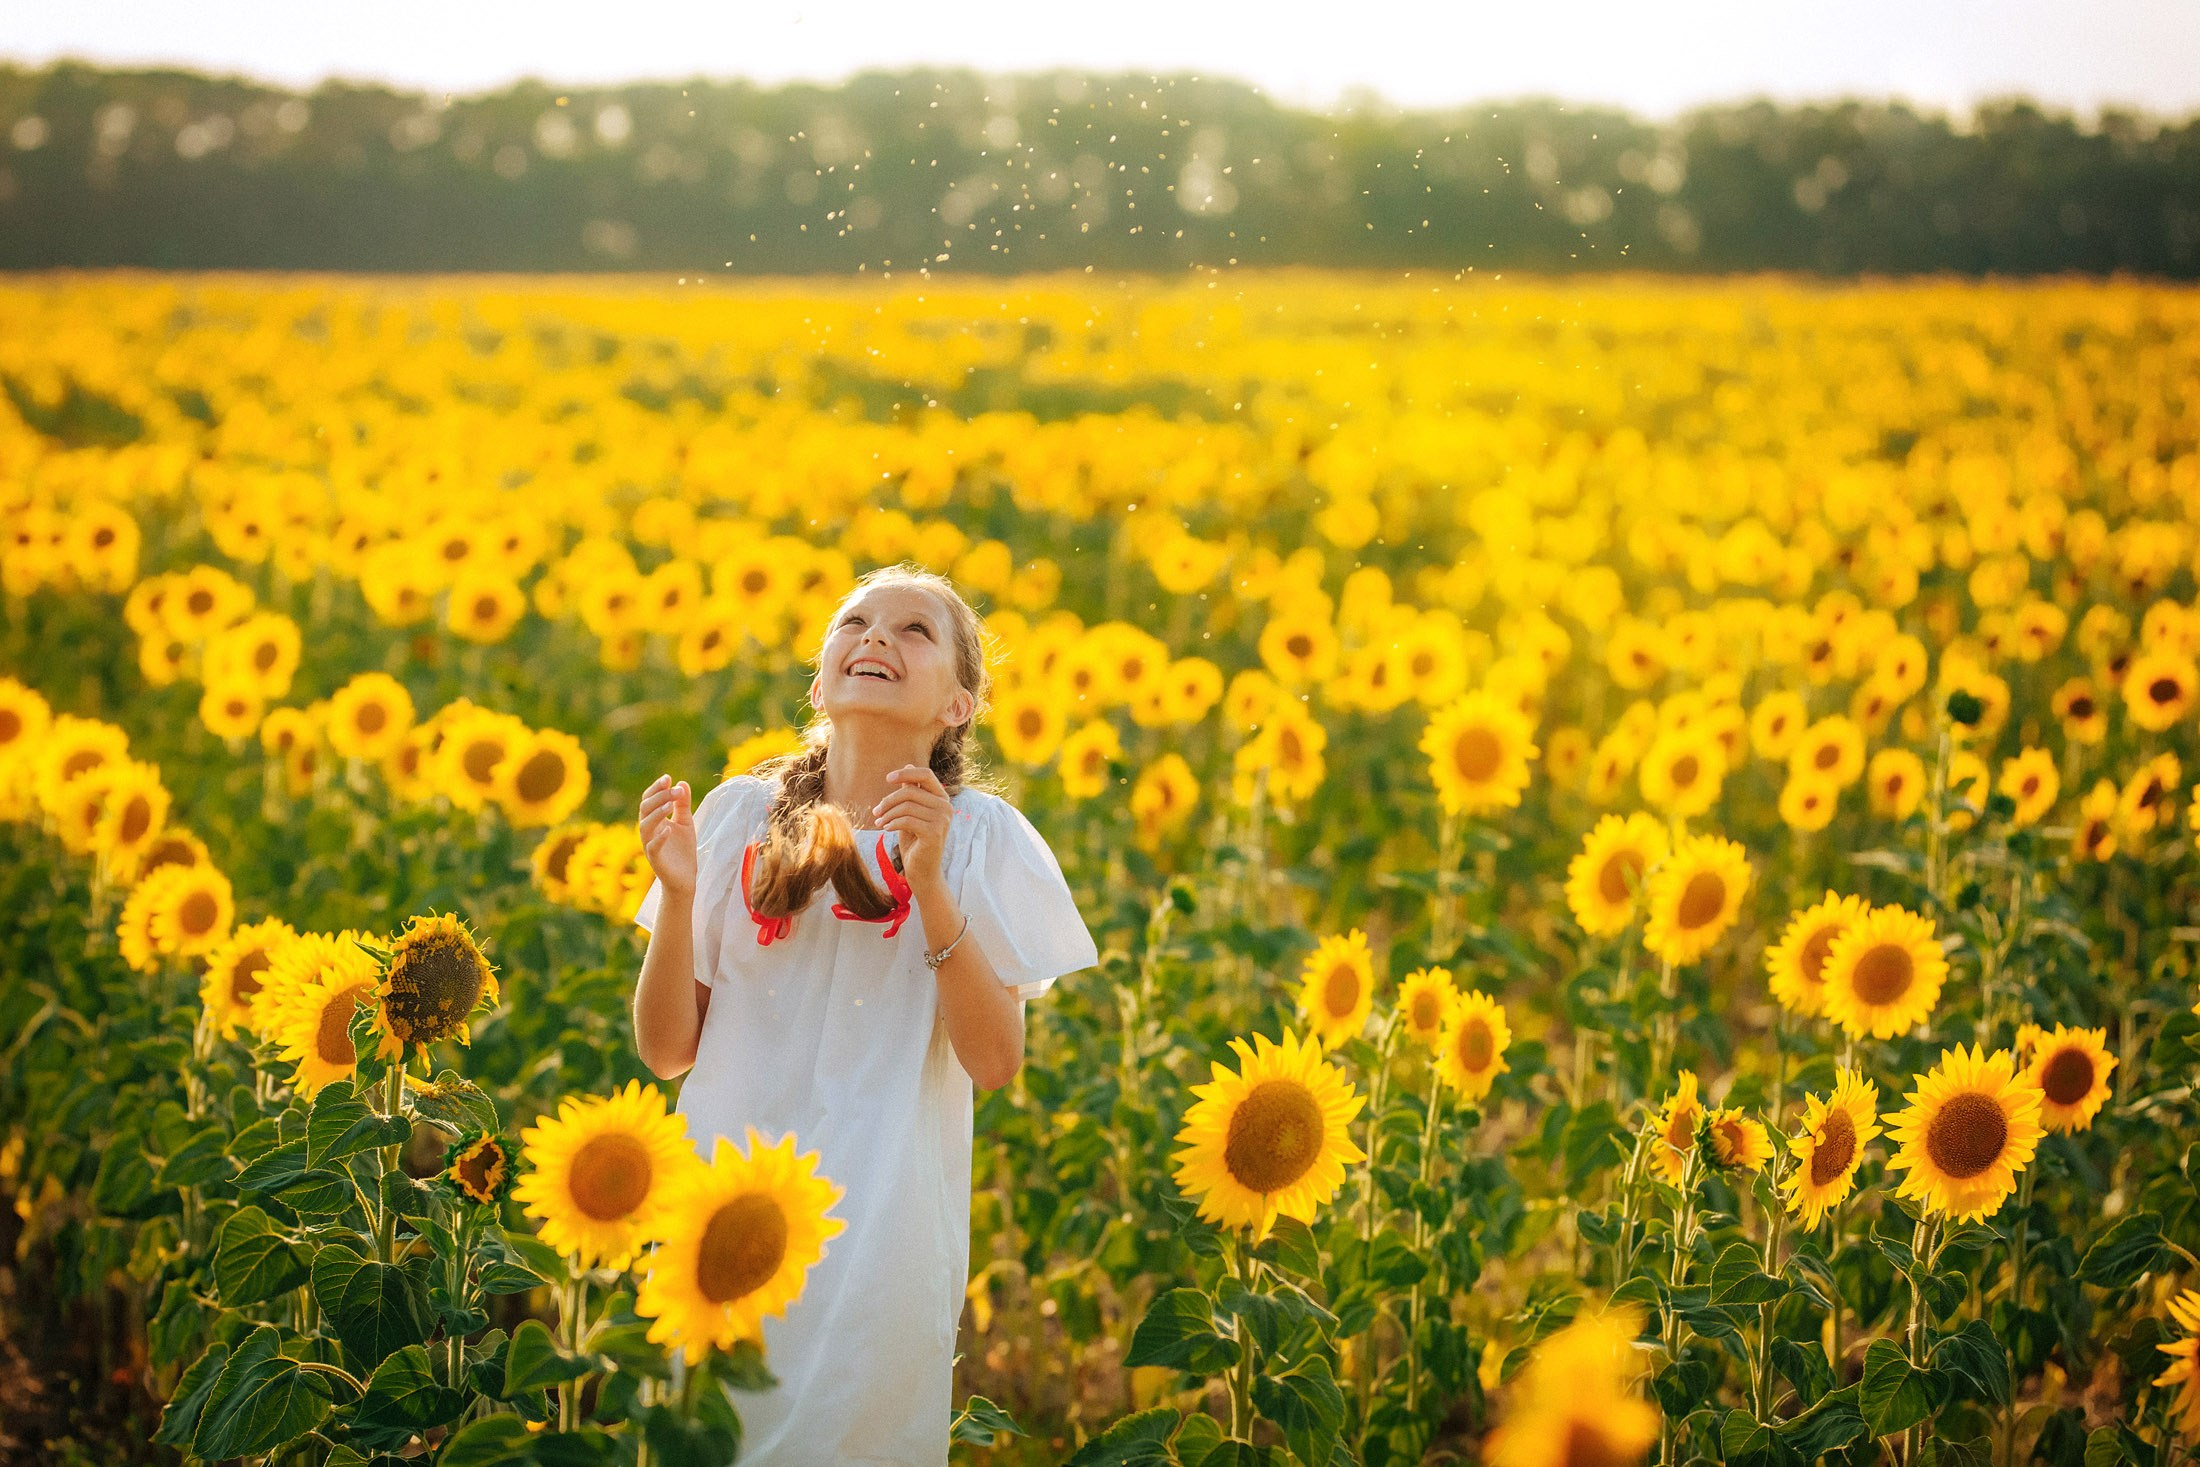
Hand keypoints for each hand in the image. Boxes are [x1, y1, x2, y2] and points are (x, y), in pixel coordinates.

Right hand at [638, 774, 696, 897]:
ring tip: (670, 804)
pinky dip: (659, 837)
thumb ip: (683, 804)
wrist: (685, 878)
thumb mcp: (686, 823)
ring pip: (645, 825)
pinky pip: (652, 847)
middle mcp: (649, 831)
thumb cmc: (683, 850)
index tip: (669, 778)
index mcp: (654, 820)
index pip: (649, 800)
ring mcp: (650, 844)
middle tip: (675, 789)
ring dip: (657, 813)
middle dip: (660, 796)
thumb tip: (682, 783)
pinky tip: (669, 828)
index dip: (657, 788)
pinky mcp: (655, 859)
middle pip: (646, 808)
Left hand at [873, 764, 950, 890]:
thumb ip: (912, 791)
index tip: (888, 779)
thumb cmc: (915, 841)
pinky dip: (891, 823)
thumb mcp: (911, 813)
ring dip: (887, 814)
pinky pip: (906, 820)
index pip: (925, 774)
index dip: (906, 773)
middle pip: (910, 791)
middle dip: (888, 801)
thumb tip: (908, 764)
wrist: (922, 871)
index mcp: (942, 798)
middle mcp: (946, 806)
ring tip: (879, 822)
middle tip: (875, 812)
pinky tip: (885, 829)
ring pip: (906, 806)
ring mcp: (942, 820)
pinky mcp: (934, 832)